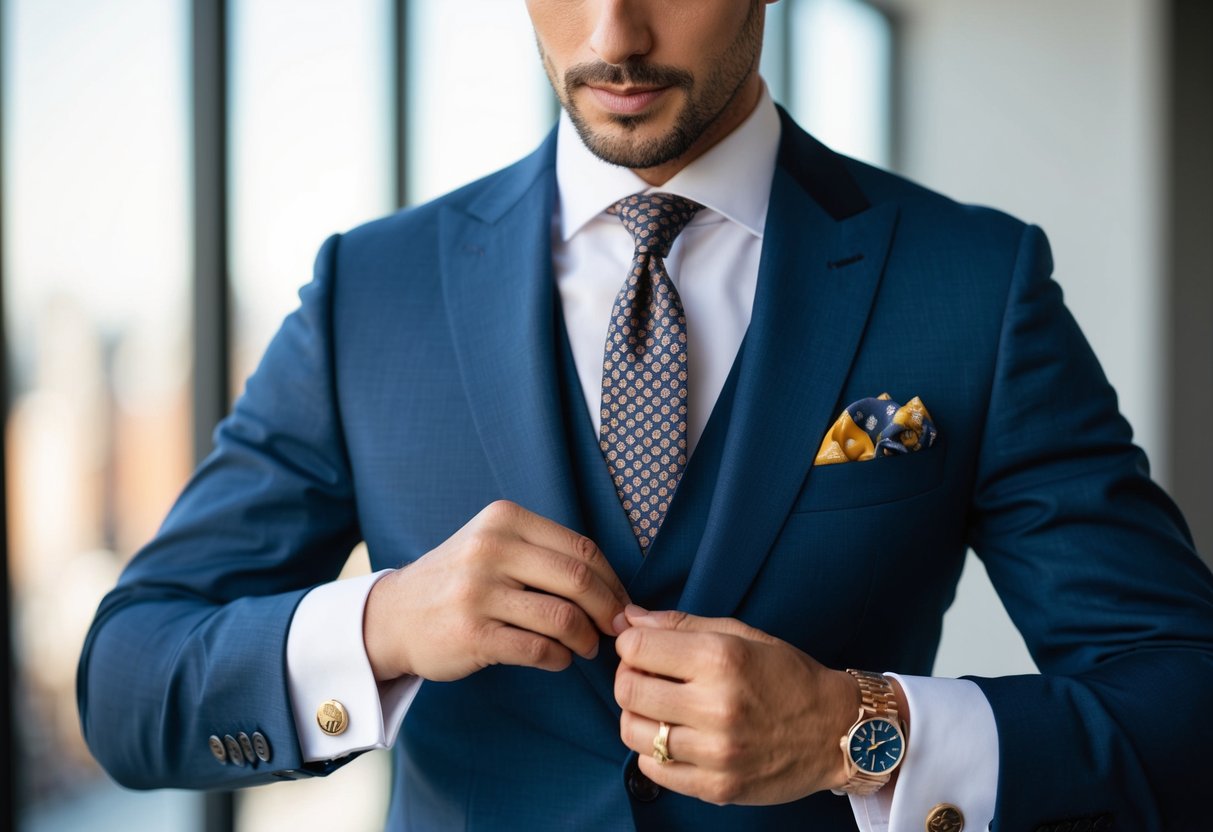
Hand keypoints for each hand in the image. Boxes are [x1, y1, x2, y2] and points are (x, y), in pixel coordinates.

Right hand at [363, 500, 629, 681]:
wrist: (393, 616)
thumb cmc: (460, 582)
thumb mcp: (494, 545)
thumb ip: (547, 554)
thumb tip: (616, 589)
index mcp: (504, 519)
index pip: (581, 548)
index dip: (612, 580)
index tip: (622, 603)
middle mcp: (490, 548)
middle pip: (579, 580)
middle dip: (609, 610)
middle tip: (616, 630)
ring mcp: (478, 592)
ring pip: (563, 617)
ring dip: (586, 640)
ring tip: (585, 648)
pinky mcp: (471, 633)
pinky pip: (539, 649)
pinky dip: (559, 659)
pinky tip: (558, 659)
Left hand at [613, 606, 858, 805]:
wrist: (837, 731)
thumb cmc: (787, 676)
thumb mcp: (741, 635)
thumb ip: (681, 625)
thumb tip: (627, 619)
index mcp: (722, 659)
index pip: (636, 648)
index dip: (631, 644)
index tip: (643, 648)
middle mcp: (717, 706)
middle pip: (628, 690)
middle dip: (629, 678)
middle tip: (648, 678)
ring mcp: (717, 753)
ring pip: (633, 733)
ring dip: (638, 717)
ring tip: (661, 709)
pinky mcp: (718, 788)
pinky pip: (653, 769)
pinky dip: (653, 752)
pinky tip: (675, 738)